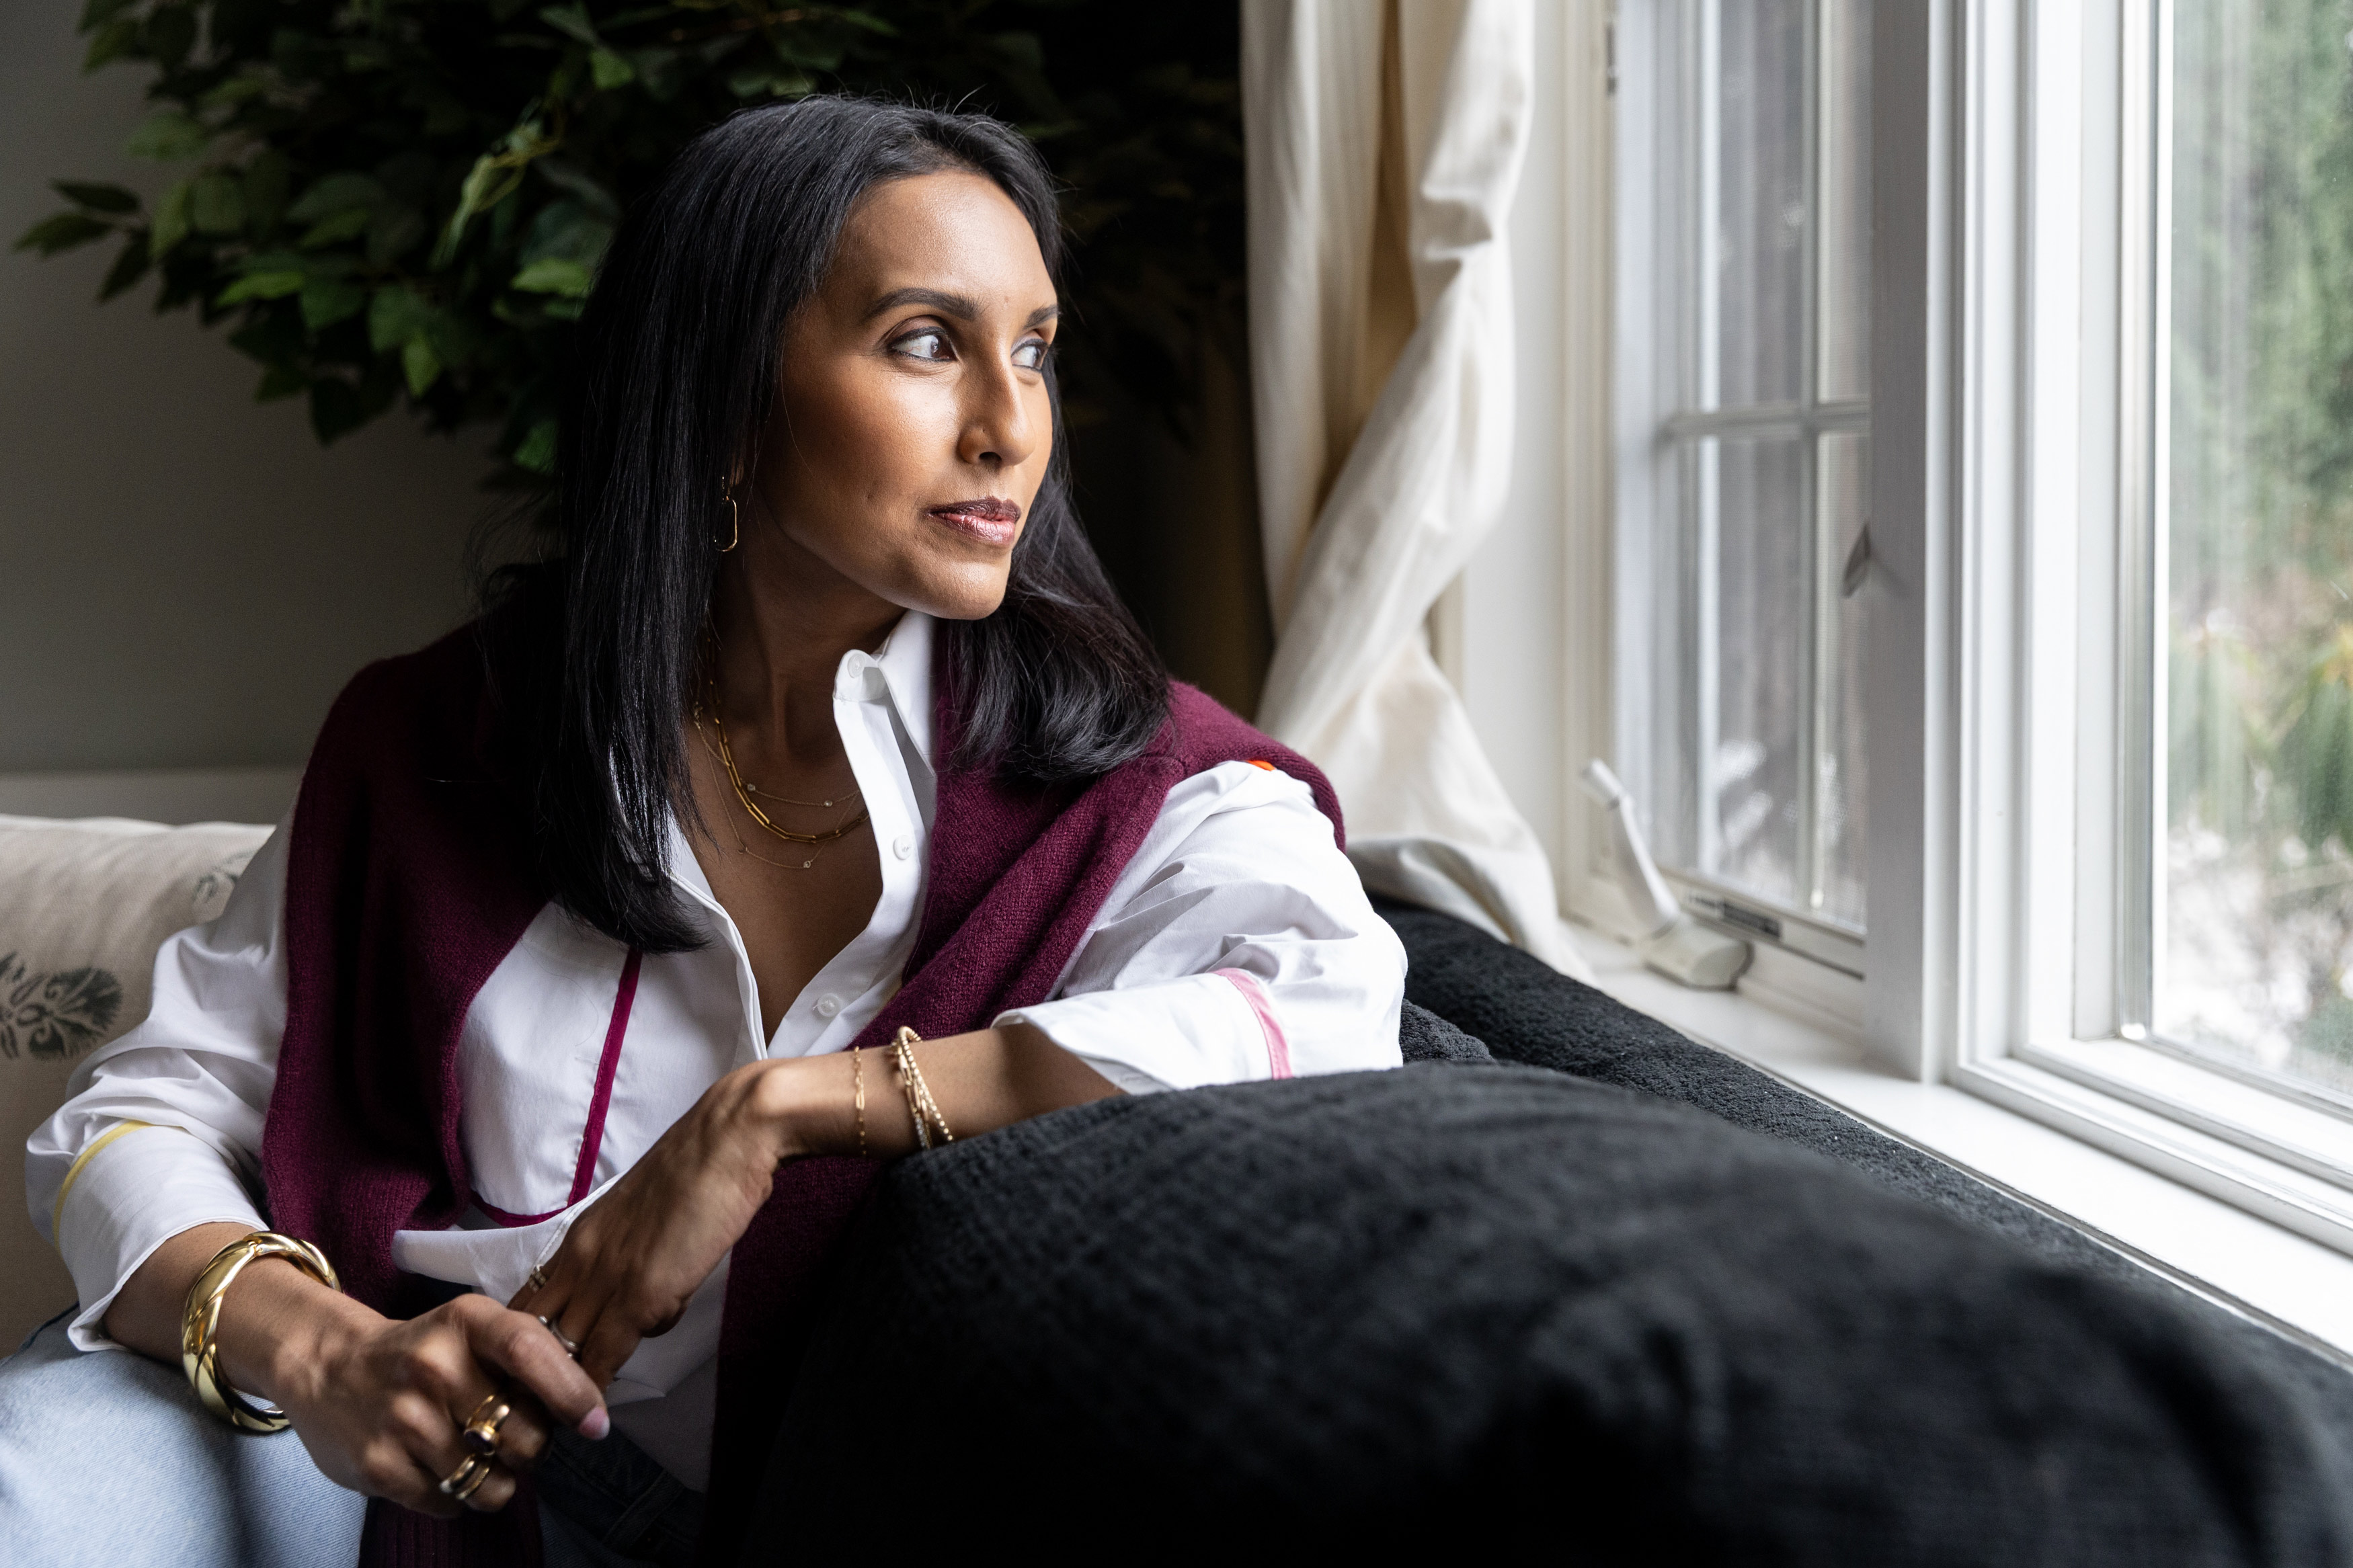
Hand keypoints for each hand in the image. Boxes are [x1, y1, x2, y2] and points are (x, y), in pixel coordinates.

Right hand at [264, 1283, 608, 1516]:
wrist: (326, 1366)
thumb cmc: (421, 1352)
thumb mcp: (470, 1329)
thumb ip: (526, 1355)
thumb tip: (587, 1407)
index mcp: (465, 1322)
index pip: (530, 1352)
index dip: (572, 1392)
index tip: (595, 1424)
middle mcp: (433, 1366)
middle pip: (523, 1435)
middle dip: (533, 1447)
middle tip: (512, 1435)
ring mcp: (403, 1419)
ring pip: (492, 1481)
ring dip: (498, 1479)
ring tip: (476, 1454)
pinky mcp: (379, 1466)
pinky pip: (453, 1504)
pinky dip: (458, 1496)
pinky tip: (438, 1466)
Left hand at [513, 1056, 806, 1387]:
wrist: (729, 1139)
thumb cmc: (702, 1170)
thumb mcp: (648, 1216)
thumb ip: (633, 1257)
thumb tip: (643, 1300)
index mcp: (580, 1238)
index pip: (529, 1302)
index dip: (521, 1344)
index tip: (521, 1377)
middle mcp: (580, 1259)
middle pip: (530, 1334)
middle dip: (525, 1376)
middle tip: (522, 1416)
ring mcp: (605, 1277)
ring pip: (560, 1351)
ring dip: (558, 1389)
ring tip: (554, 1424)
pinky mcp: (639, 1294)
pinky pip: (603, 1356)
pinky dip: (595, 1389)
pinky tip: (595, 1412)